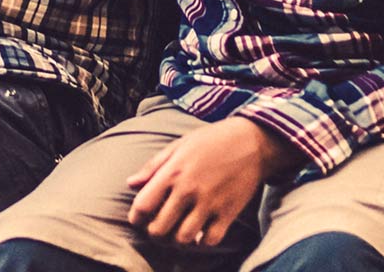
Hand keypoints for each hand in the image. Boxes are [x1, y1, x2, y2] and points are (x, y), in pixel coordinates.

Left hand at [125, 117, 299, 247]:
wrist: (253, 141)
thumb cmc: (212, 140)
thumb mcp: (178, 145)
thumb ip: (153, 166)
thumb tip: (131, 184)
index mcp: (172, 172)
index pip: (143, 206)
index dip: (136, 218)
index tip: (139, 219)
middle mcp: (189, 190)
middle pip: (159, 229)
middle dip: (154, 233)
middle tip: (158, 228)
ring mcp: (210, 203)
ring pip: (183, 239)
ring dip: (176, 240)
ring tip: (177, 232)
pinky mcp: (229, 212)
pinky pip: (210, 240)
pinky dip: (202, 242)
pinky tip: (199, 233)